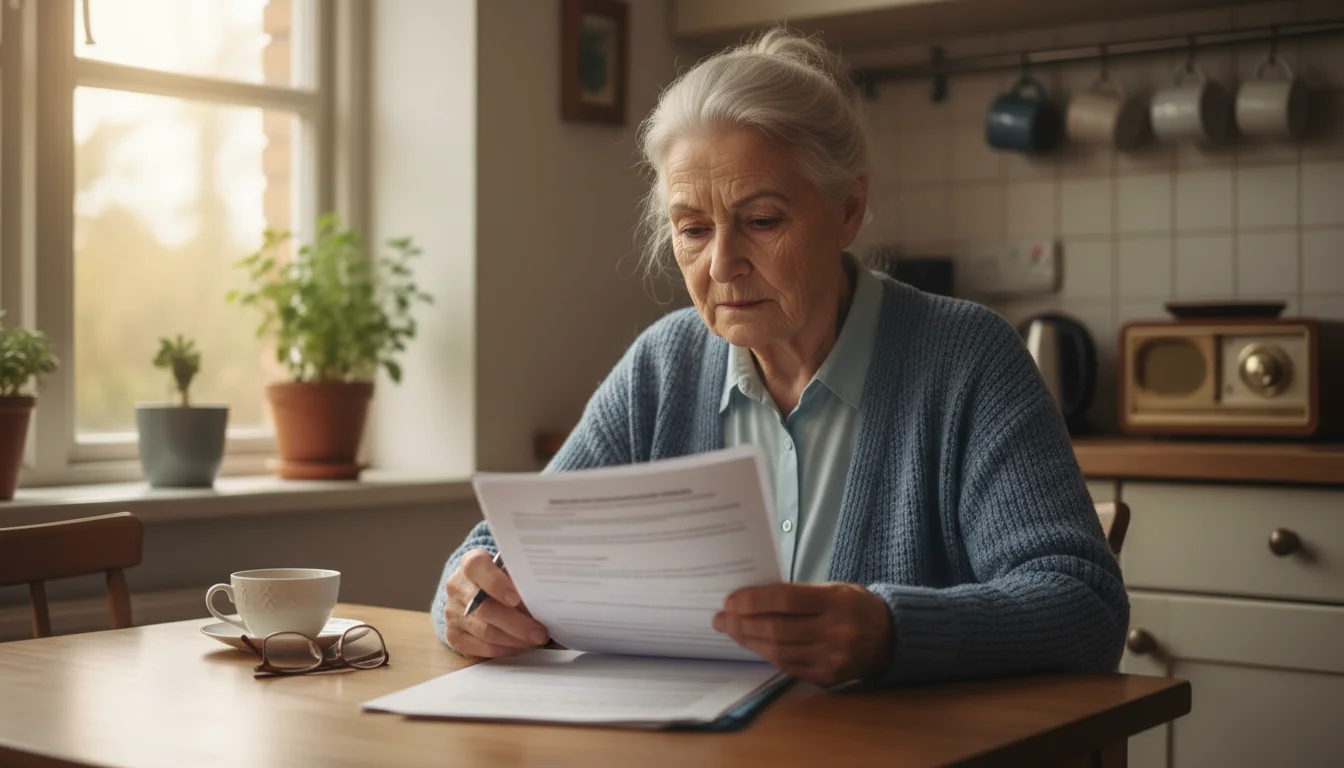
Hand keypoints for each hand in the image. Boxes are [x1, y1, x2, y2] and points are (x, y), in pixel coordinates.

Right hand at [443, 549, 549, 657]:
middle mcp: (458, 586)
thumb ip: (520, 582)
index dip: (495, 583)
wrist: (477, 592)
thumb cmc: (501, 580)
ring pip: (485, 631)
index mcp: (471, 564)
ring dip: (514, 639)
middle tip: (539, 632)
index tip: (515, 598)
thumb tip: (542, 601)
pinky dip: (505, 649)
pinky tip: (520, 646)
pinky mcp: (454, 634)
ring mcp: (453, 612)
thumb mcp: (509, 572)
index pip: (477, 567)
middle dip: (517, 623)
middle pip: (484, 608)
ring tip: (535, 640)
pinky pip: (482, 647)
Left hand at [713, 583, 891, 686]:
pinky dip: (767, 655)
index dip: (753, 600)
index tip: (731, 600)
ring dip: (749, 641)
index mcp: (836, 602)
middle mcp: (835, 632)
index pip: (785, 598)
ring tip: (732, 631)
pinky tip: (754, 644)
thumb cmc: (856, 606)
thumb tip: (752, 599)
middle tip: (721, 618)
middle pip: (777, 629)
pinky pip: (788, 667)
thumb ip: (798, 594)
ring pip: (778, 652)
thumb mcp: (833, 589)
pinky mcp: (828, 678)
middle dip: (742, 623)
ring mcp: (832, 658)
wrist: (891, 638)